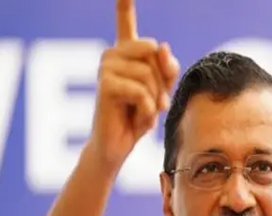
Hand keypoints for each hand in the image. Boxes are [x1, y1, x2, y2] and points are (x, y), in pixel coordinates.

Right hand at [88, 0, 179, 172]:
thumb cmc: (138, 118)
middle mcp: (113, 54)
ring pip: (148, 74)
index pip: (125, 21)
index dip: (124, 3)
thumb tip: (161, 47)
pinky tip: (136, 119)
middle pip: (153, 53)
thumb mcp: (160, 92)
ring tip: (143, 112)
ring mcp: (106, 67)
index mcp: (127, 53)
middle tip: (152, 102)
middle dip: (161, 83)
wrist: (117, 146)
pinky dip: (146, 110)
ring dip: (154, 99)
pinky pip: (141, 91)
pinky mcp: (105, 84)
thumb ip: (166, 69)